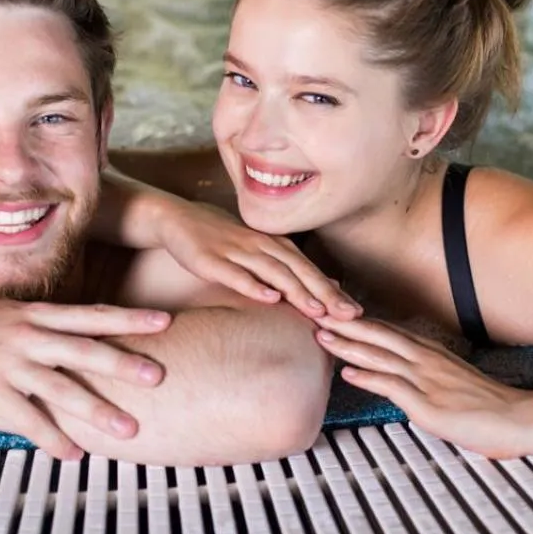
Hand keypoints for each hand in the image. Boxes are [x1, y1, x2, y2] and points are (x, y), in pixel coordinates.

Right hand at [0, 301, 173, 458]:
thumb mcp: (3, 320)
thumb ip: (39, 331)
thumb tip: (76, 342)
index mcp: (32, 315)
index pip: (91, 314)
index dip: (129, 318)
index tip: (165, 321)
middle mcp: (25, 336)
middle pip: (85, 349)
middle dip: (125, 363)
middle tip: (161, 375)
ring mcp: (7, 365)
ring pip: (62, 388)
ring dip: (99, 411)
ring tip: (131, 430)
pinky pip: (27, 420)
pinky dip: (52, 439)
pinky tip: (73, 456)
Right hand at [154, 199, 359, 320]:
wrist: (177, 218)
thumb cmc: (221, 238)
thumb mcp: (258, 250)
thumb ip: (287, 268)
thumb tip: (325, 287)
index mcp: (274, 244)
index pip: (309, 269)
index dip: (332, 290)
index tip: (355, 311)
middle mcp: (260, 245)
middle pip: (298, 270)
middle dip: (324, 293)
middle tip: (348, 315)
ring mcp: (236, 251)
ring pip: (273, 272)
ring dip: (297, 291)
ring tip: (317, 311)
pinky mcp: (212, 260)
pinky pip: (236, 274)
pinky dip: (253, 285)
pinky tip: (269, 297)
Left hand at [315, 316, 532, 459]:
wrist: (517, 419)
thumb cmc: (488, 406)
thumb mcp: (451, 385)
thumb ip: (426, 379)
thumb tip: (403, 384)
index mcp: (431, 353)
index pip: (388, 331)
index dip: (358, 321)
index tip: (333, 311)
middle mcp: (426, 360)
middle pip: (378, 335)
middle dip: (345, 323)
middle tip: (315, 311)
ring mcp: (426, 380)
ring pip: (380, 355)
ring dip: (348, 345)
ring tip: (321, 336)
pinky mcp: (428, 403)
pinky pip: (392, 385)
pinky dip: (368, 377)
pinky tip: (348, 372)